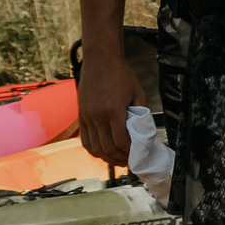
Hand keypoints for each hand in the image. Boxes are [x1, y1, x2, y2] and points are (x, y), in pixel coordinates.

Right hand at [76, 51, 147, 166]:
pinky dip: (94, 150)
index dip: (129, 152)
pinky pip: (85, 140)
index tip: (137, 155)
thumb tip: (143, 130)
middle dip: (119, 159)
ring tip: (117, 160)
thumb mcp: (137, 92)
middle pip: (107, 148)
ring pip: (94, 148)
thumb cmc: (121, 75)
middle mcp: (96, 117)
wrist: (100, 62)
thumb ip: (140, 113)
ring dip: (106, 158)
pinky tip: (103, 152)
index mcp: (112, 111)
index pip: (120, 141)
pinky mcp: (81, 117)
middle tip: (129, 162)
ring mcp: (86, 118)